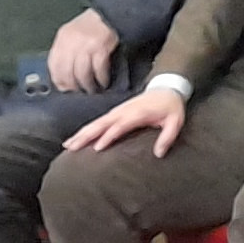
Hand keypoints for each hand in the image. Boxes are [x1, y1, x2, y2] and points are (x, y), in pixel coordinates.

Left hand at [43, 10, 120, 93]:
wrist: (112, 14)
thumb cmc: (93, 26)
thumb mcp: (73, 34)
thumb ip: (67, 51)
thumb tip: (64, 75)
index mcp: (63, 38)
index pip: (53, 64)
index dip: (58, 79)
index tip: (64, 88)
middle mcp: (72, 41)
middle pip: (66, 71)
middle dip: (72, 86)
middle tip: (79, 92)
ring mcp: (86, 44)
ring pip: (82, 73)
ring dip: (87, 85)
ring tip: (92, 89)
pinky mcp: (101, 48)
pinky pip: (98, 69)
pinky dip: (101, 78)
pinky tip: (104, 82)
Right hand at [66, 83, 189, 155]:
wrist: (166, 88)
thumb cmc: (171, 107)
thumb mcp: (175, 121)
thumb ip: (168, 137)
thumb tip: (159, 154)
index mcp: (137, 114)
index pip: (119, 126)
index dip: (108, 136)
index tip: (96, 148)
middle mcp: (123, 111)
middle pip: (101, 124)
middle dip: (86, 135)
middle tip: (71, 147)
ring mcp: (117, 111)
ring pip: (96, 123)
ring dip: (81, 133)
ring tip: (68, 145)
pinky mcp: (115, 112)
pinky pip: (98, 122)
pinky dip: (86, 129)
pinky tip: (76, 138)